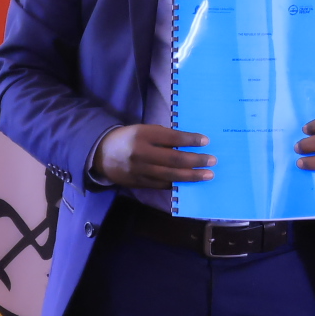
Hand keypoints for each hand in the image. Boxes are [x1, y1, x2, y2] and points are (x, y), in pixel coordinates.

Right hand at [92, 124, 213, 187]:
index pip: (171, 138)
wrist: (102, 154)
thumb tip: (192, 143)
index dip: (190, 140)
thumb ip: (164, 136)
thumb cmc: (130, 138)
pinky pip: (161, 185)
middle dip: (195, 161)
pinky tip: (190, 183)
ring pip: (169, 175)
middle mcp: (140, 153)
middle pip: (173, 159)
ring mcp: (139, 170)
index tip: (206, 141)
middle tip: (212, 161)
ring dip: (191, 176)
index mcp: (142, 135)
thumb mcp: (144, 130)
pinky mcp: (138, 183)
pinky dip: (177, 184)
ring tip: (208, 175)